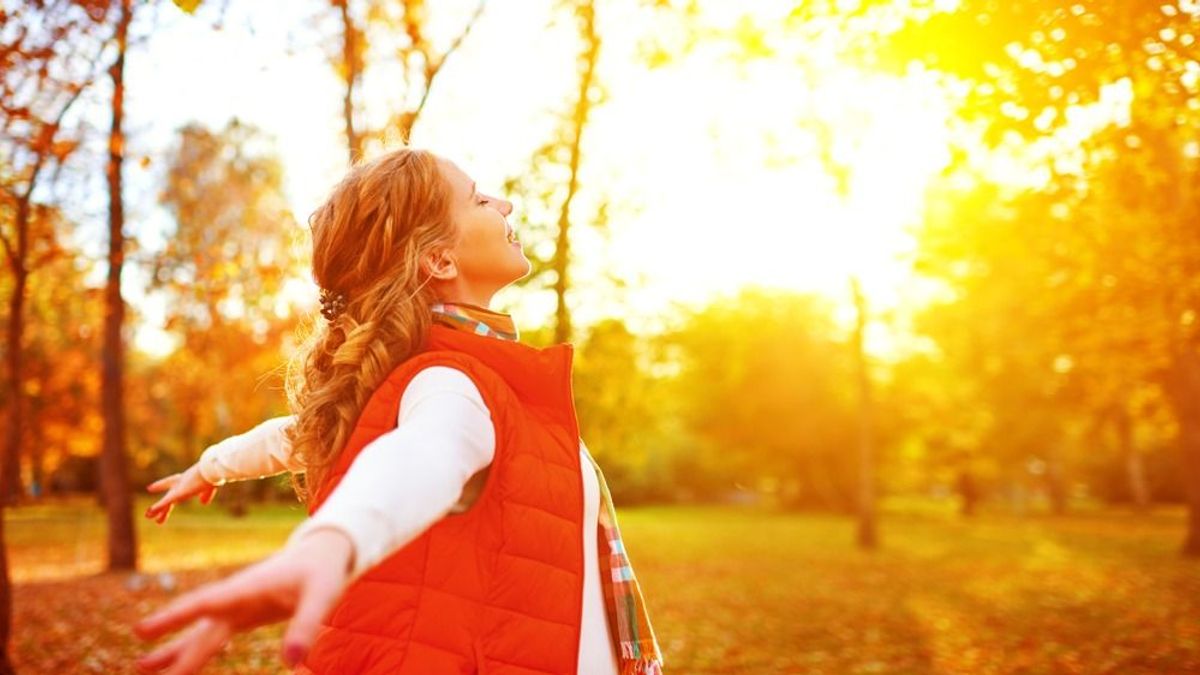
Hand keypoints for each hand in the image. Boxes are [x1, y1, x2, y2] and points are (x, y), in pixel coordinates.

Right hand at [133, 527, 355, 674]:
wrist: (321, 554)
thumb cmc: (322, 573)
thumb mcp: (322, 597)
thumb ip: (306, 626)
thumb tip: (290, 663)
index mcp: (248, 588)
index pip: (206, 603)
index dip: (175, 617)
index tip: (143, 629)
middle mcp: (235, 597)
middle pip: (198, 624)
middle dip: (171, 644)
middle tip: (140, 664)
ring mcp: (236, 607)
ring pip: (200, 632)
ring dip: (175, 650)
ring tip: (143, 667)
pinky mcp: (242, 615)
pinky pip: (212, 636)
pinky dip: (194, 650)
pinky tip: (176, 665)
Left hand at [144, 464, 217, 523]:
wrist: (210, 470)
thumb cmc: (211, 474)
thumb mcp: (209, 486)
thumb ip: (206, 494)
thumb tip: (203, 502)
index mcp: (186, 479)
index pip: (170, 482)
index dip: (160, 485)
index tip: (149, 488)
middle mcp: (179, 483)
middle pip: (168, 495)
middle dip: (160, 504)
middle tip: (149, 510)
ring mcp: (177, 489)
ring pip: (164, 502)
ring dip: (157, 510)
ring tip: (147, 516)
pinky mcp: (177, 494)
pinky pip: (165, 502)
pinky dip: (157, 508)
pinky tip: (149, 513)